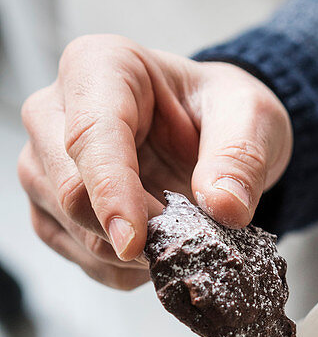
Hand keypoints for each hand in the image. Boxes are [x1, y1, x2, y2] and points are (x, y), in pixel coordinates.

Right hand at [18, 34, 291, 288]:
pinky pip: (81, 257)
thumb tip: (224, 207)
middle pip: (69, 190)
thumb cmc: (220, 111)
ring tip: (181, 236)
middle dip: (129, 230)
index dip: (111, 193)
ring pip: (72, 230)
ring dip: (131, 254)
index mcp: (99, 67)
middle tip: (186, 239)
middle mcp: (55, 110)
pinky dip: (124, 270)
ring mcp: (45, 163)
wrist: (210, 133)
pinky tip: (159, 250)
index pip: (90, 136)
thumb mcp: (252, 117)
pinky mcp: (51, 209)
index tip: (136, 242)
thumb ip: (240, 158)